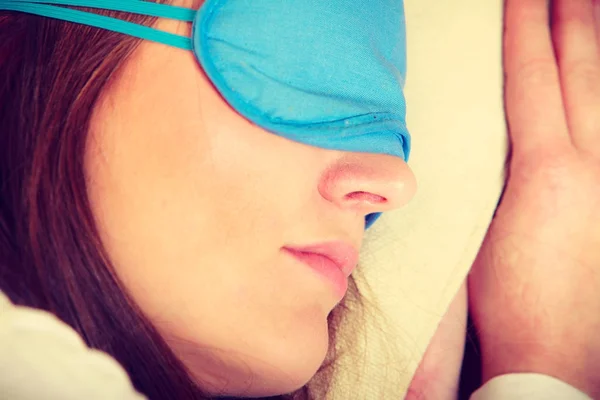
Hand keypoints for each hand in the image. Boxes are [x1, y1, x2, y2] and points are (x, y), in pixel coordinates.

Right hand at [468, 0, 599, 397]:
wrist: (550, 352)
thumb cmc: (503, 296)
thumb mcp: (479, 225)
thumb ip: (489, 174)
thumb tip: (488, 136)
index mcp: (544, 170)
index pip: (532, 78)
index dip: (524, 30)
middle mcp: (591, 165)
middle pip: (580, 72)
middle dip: (570, 18)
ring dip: (596, 46)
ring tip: (587, 10)